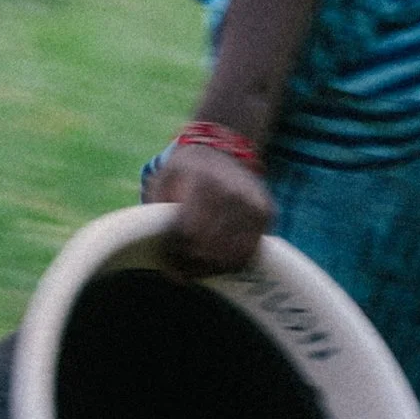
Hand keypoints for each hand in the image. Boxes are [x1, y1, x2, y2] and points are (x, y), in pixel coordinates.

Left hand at [149, 142, 271, 277]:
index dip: (175, 252)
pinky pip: (247, 253)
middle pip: (210, 248)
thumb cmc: (186, 169)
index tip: (166, 259)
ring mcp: (254, 204)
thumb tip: (153, 243)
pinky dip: (229, 262)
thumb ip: (157, 208)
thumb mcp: (163, 178)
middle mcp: (234, 192)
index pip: (189, 233)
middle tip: (177, 270)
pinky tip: (215, 259)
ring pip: (230, 256)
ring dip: (210, 268)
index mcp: (204, 182)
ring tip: (195, 266)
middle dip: (190, 264)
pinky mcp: (267, 214)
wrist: (223, 149)